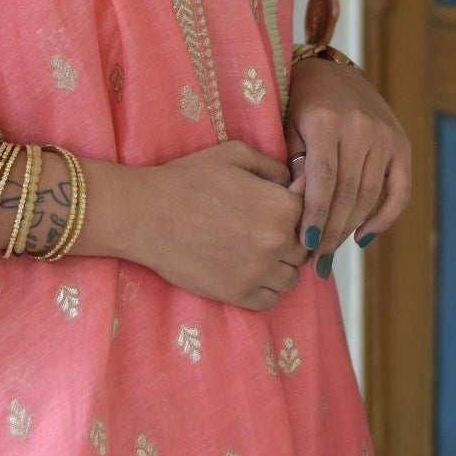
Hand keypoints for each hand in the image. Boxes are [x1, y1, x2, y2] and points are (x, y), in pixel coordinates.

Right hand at [126, 142, 308, 311]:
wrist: (145, 215)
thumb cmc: (186, 179)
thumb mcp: (234, 155)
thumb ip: (273, 167)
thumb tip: (294, 184)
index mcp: (281, 206)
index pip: (311, 215)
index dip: (295, 210)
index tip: (277, 208)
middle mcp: (277, 242)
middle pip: (304, 250)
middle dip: (290, 239)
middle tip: (262, 230)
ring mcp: (258, 272)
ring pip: (291, 278)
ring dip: (280, 267)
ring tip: (255, 252)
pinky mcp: (238, 295)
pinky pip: (270, 300)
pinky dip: (264, 288)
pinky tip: (246, 271)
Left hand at [283, 60, 411, 270]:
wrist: (330, 72)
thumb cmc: (299, 104)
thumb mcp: (288, 127)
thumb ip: (295, 164)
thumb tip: (299, 206)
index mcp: (326, 120)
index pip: (324, 178)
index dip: (316, 214)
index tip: (306, 244)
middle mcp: (360, 127)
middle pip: (348, 192)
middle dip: (332, 229)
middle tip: (316, 259)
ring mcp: (385, 136)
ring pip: (369, 195)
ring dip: (350, 228)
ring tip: (331, 252)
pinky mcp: (401, 144)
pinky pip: (399, 190)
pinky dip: (384, 217)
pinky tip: (362, 237)